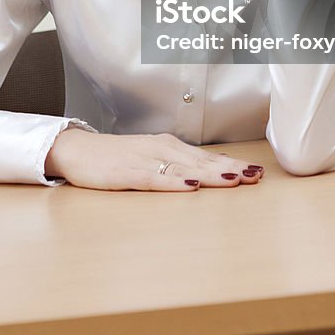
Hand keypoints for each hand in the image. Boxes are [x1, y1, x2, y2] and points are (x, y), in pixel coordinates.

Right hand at [44, 129, 264, 191]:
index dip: (232, 165)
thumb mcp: (151, 159)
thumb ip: (175, 167)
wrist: (79, 150)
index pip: (207, 157)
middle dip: (230, 169)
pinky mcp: (127, 173)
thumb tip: (204, 177)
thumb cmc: (117, 158)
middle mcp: (162, 149)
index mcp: (169, 147)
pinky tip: (189, 186)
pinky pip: (154, 179)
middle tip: (256, 176)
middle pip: (202, 161)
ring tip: (234, 179)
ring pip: (184, 168)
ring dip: (210, 174)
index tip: (256, 172)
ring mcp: (145, 160)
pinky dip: (174, 182)